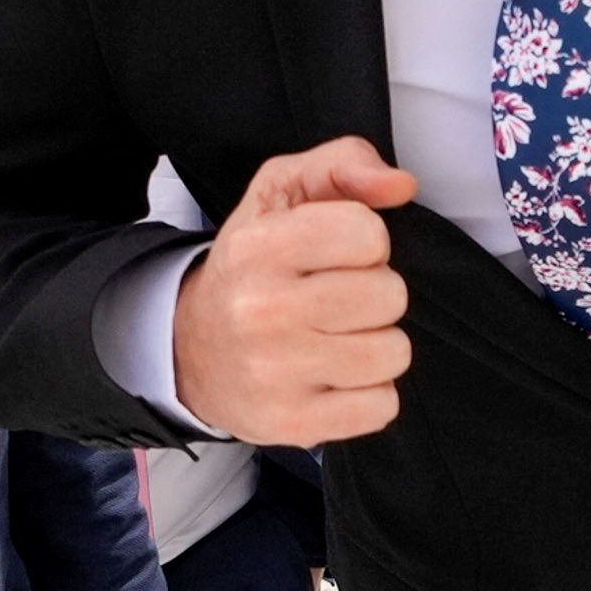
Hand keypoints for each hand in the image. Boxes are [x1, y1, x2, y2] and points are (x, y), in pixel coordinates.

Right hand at [172, 140, 416, 442]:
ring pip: (393, 353)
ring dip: (378, 344)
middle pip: (388, 295)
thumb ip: (342, 165)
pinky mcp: (292, 425)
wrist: (190, 351)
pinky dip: (370, 394)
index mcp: (259, 247)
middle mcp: (262, 311)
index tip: (338, 254)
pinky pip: (383, 407)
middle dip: (376, 293)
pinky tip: (337, 377)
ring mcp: (275, 374)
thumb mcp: (280, 194)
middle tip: (339, 299)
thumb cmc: (253, 268)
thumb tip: (400, 185)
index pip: (367, 233)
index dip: (366, 241)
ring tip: (340, 337)